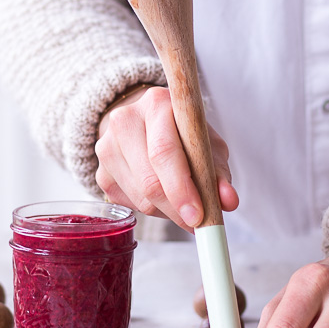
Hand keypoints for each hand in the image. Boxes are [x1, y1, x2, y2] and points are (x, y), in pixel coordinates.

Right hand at [95, 85, 238, 231]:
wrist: (146, 124)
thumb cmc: (183, 133)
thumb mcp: (206, 144)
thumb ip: (218, 171)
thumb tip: (228, 201)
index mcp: (155, 104)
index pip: (164, 152)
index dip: (181, 188)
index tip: (198, 215)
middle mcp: (124, 121)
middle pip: (150, 180)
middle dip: (177, 209)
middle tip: (198, 223)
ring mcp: (106, 148)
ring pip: (141, 199)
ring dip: (169, 212)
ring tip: (185, 205)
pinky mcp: (101, 173)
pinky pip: (131, 206)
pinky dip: (154, 211)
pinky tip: (165, 200)